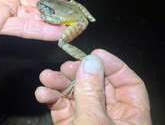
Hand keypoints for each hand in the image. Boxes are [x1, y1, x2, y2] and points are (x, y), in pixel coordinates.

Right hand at [35, 49, 151, 124]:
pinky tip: (41, 93)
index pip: (128, 83)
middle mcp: (109, 115)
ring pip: (76, 93)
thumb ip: (92, 92)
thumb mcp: (95, 123)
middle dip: (79, 72)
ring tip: (45, 77)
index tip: (94, 54)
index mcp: (130, 116)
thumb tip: (90, 61)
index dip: (114, 65)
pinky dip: (50, 98)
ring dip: (59, 83)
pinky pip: (61, 106)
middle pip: (97, 84)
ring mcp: (87, 119)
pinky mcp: (69, 124)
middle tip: (64, 67)